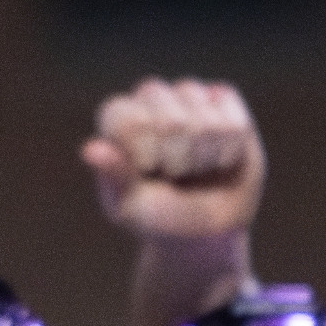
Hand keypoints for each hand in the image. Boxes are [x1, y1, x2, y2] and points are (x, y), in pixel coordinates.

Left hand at [81, 77, 264, 239]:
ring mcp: (189, 96)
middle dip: (179, 161)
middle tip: (176, 176)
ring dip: (206, 159)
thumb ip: (114, 176)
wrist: (204, 230)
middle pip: (172, 123)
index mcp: (120, 118)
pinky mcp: (225, 100)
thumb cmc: (158, 216)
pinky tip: (222, 158)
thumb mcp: (130, 206)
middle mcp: (151, 99)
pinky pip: (234, 123)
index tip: (147, 172)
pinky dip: (231, 151)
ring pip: (206, 123)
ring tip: (199, 169)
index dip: (145, 153)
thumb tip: (90, 150)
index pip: (131, 120)